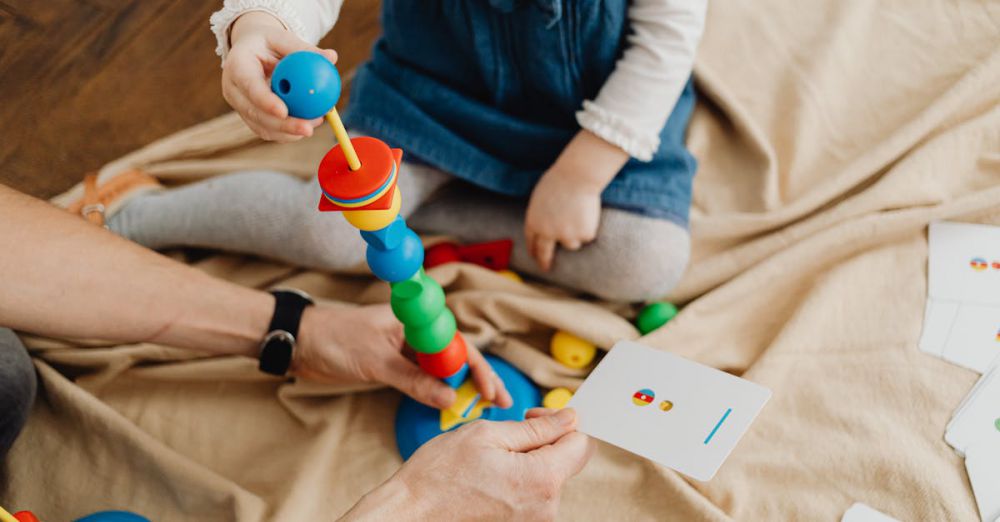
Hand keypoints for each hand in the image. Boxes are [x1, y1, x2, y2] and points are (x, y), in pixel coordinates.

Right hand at [222, 11, 337, 141]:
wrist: (252, 50)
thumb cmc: (269, 42)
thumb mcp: (283, 38)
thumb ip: (304, 49)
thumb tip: (332, 57)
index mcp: (237, 65)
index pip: (249, 86)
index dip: (265, 101)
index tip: (284, 112)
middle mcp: (232, 88)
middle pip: (255, 113)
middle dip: (282, 126)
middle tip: (308, 129)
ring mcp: (239, 105)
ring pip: (261, 126)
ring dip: (288, 132)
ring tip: (313, 126)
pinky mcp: (248, 116)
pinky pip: (267, 130)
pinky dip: (287, 133)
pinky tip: (306, 126)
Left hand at [293, 304, 512, 409]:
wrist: (300, 341)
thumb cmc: (334, 339)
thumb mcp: (376, 361)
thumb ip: (413, 380)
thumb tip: (449, 398)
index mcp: (416, 319)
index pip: (457, 344)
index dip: (477, 369)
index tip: (490, 392)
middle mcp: (416, 331)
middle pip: (456, 356)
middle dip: (479, 379)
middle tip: (501, 403)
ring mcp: (407, 348)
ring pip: (443, 368)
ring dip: (462, 387)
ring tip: (484, 408)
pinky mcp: (396, 363)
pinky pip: (425, 377)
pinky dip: (440, 391)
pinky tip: (453, 404)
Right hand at [342, 408, 594, 520]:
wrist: (411, 516)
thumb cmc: (439, 474)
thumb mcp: (487, 434)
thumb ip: (536, 428)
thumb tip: (570, 419)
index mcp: (542, 479)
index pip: (581, 443)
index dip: (563, 421)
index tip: (534, 415)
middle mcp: (546, 508)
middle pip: (568, 462)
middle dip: (547, 439)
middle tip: (511, 430)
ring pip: (550, 478)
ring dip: (531, 460)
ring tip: (494, 456)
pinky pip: (533, 496)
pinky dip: (520, 480)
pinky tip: (491, 476)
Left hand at [524, 130, 628, 270]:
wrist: (576, 177)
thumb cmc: (559, 180)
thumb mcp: (540, 197)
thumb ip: (540, 214)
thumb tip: (545, 225)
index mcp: (533, 221)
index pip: (531, 242)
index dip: (533, 250)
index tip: (535, 257)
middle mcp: (547, 233)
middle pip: (545, 253)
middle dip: (544, 262)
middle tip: (546, 268)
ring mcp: (565, 236)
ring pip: (572, 244)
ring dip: (576, 234)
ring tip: (579, 214)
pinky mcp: (582, 235)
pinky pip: (587, 235)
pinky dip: (589, 227)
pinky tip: (587, 212)